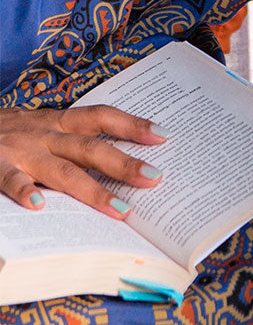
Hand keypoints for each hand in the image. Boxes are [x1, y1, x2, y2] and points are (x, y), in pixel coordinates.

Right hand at [0, 105, 167, 217]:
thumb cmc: (6, 132)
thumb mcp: (40, 127)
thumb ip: (69, 140)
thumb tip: (115, 158)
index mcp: (57, 122)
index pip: (102, 116)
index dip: (132, 123)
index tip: (163, 135)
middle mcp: (43, 134)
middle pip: (91, 148)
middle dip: (125, 163)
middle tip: (156, 178)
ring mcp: (20, 152)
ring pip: (62, 171)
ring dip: (93, 190)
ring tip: (121, 208)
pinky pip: (10, 181)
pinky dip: (24, 192)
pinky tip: (40, 208)